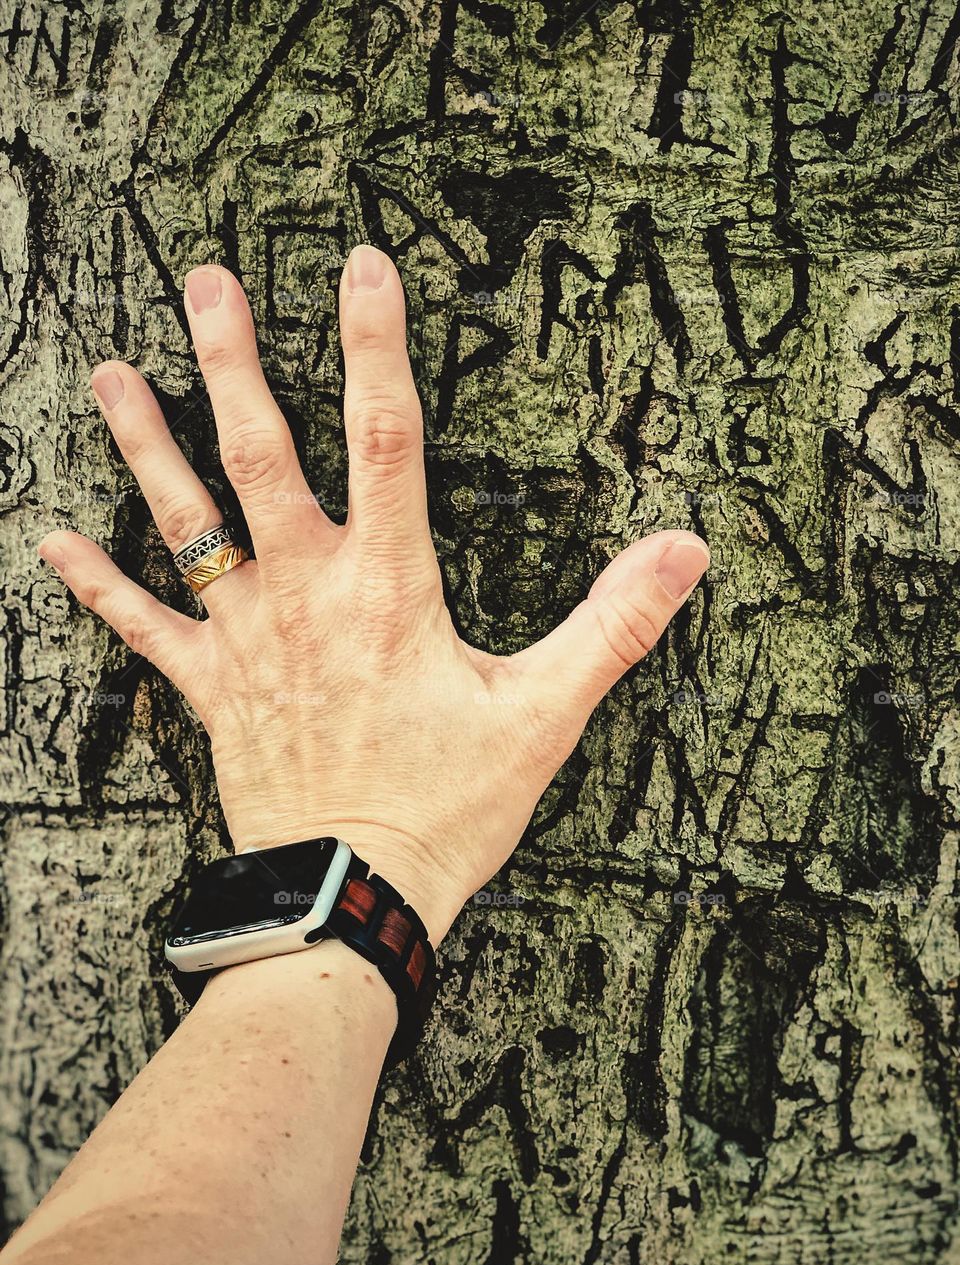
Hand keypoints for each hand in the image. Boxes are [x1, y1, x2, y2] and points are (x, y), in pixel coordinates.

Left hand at [39, 247, 708, 943]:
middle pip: (261, 453)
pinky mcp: (212, 688)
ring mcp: (248, 638)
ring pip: (188, 521)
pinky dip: (96, 584)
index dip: (377, 343)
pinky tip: (50, 540)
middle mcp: (306, 593)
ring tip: (112, 373)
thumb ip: (613, 623)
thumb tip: (683, 551)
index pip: (387, 437)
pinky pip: (142, 627)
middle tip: (207, 281)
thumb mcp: (546, 713)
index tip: (365, 267)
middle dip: (234, 360)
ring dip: (147, 444)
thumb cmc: (448, 807)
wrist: (354, 893)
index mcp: (389, 586)